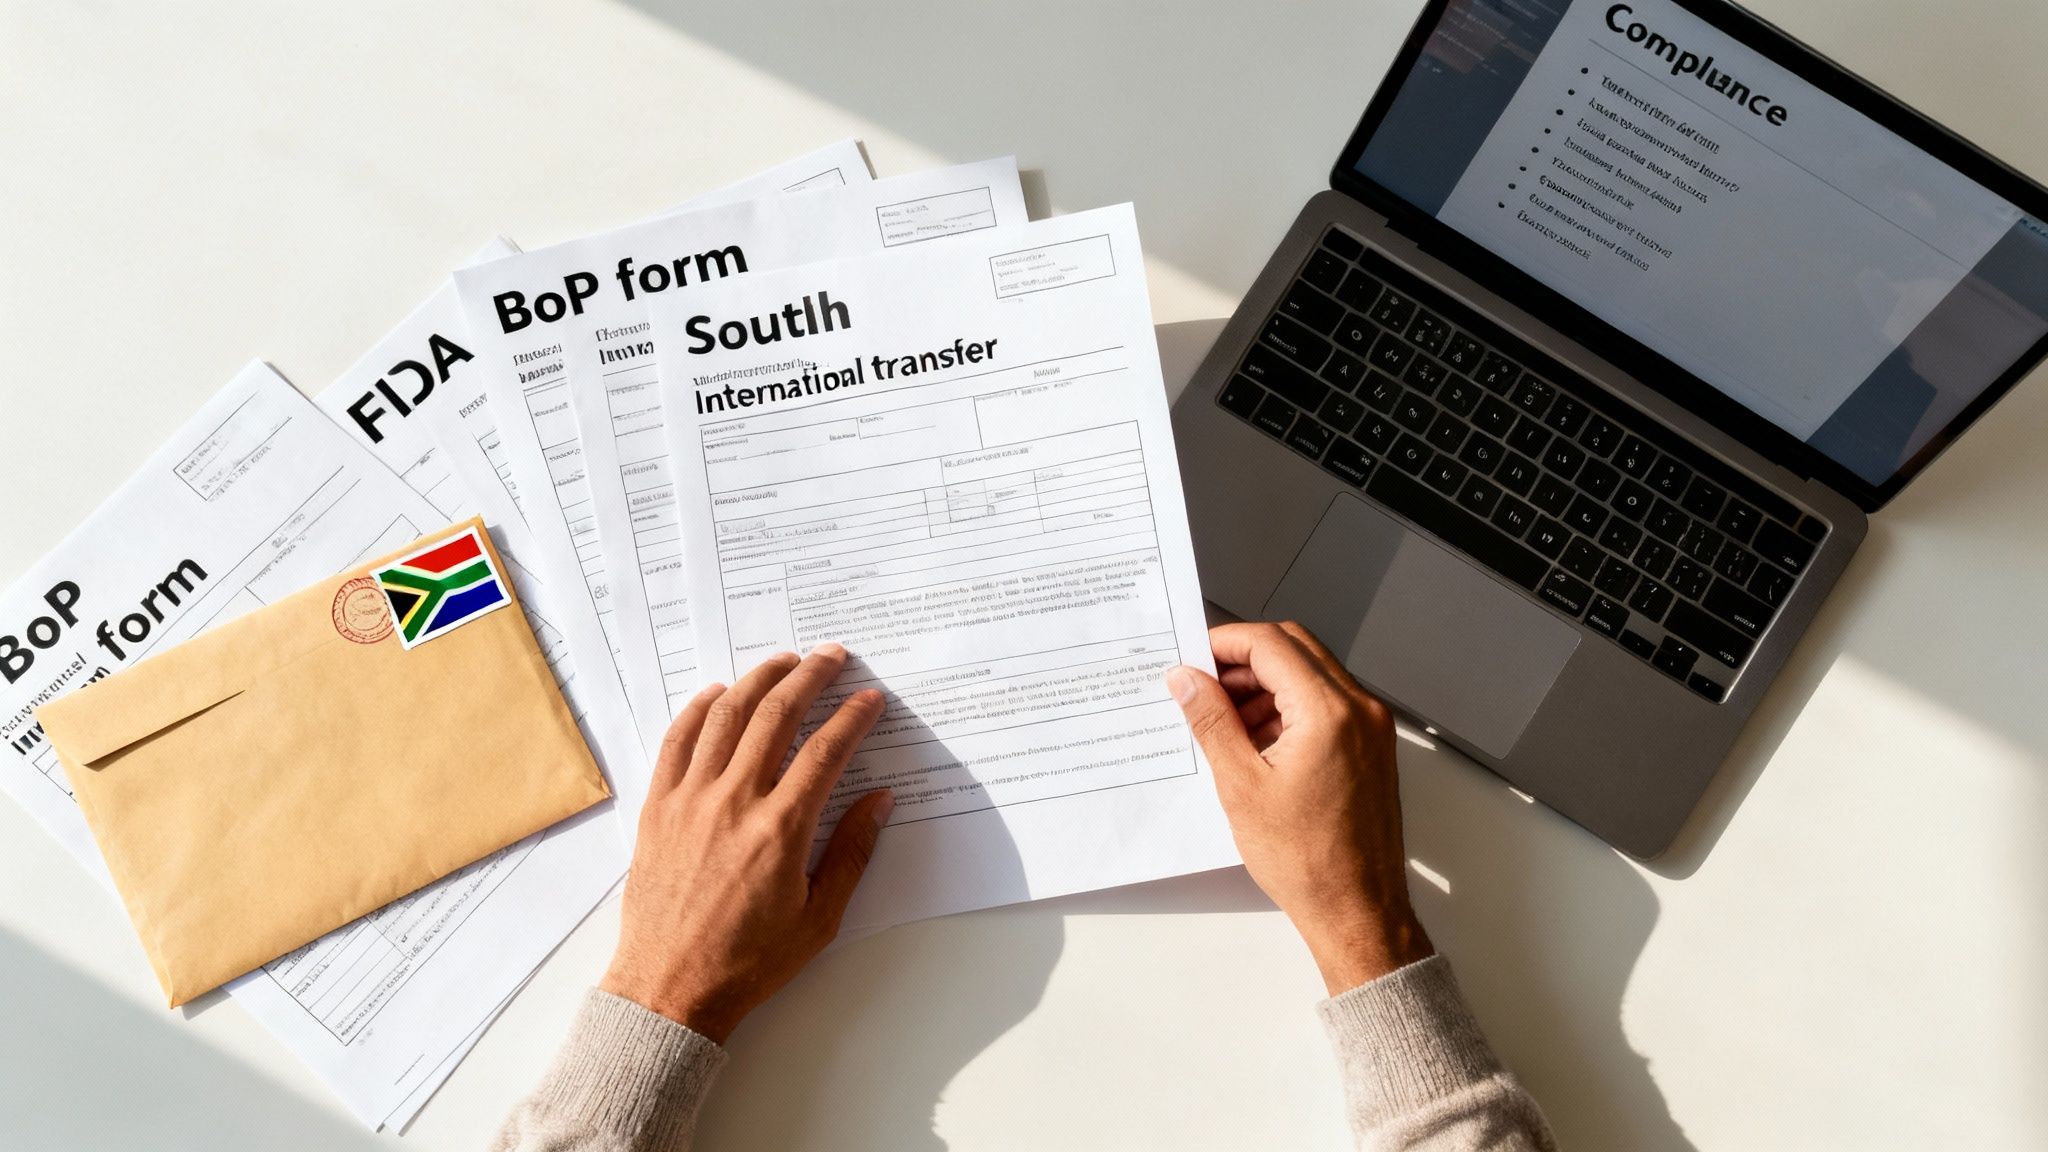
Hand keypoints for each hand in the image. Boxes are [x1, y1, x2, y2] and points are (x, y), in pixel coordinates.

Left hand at [601, 644, 892, 1041]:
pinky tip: (718, 693)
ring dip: (758, 680)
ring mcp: (690, 800)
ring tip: (784, 662)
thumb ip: (851, 852)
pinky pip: (677, 740)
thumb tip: (879, 801)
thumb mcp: (819, 918)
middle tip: (832, 658)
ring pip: (726, 716)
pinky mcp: (657, 807)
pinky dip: (698, 708)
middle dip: (810, 677)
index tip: (871, 698)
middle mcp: (734, 803)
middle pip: (777, 716)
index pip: (826, 751)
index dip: (853, 717)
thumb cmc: (748, 961)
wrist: (670, 988)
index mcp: (780, 831)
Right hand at [1166, 622, 1432, 994]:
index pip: (1271, 644)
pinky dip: (1289, 708)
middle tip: (1203, 685)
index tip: (1192, 659)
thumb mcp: (1241, 785)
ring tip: (1224, 722)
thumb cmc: (1306, 860)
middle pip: (1295, 649)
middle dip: (1244, 660)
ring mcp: (1371, 728)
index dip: (1225, 643)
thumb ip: (1212, 721)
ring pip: (1311, 675)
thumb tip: (1187, 680)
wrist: (1356, 909)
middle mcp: (1360, 709)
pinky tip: (1255, 741)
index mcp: (1329, 712)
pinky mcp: (1371, 747)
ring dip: (1265, 685)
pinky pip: (1326, 705)